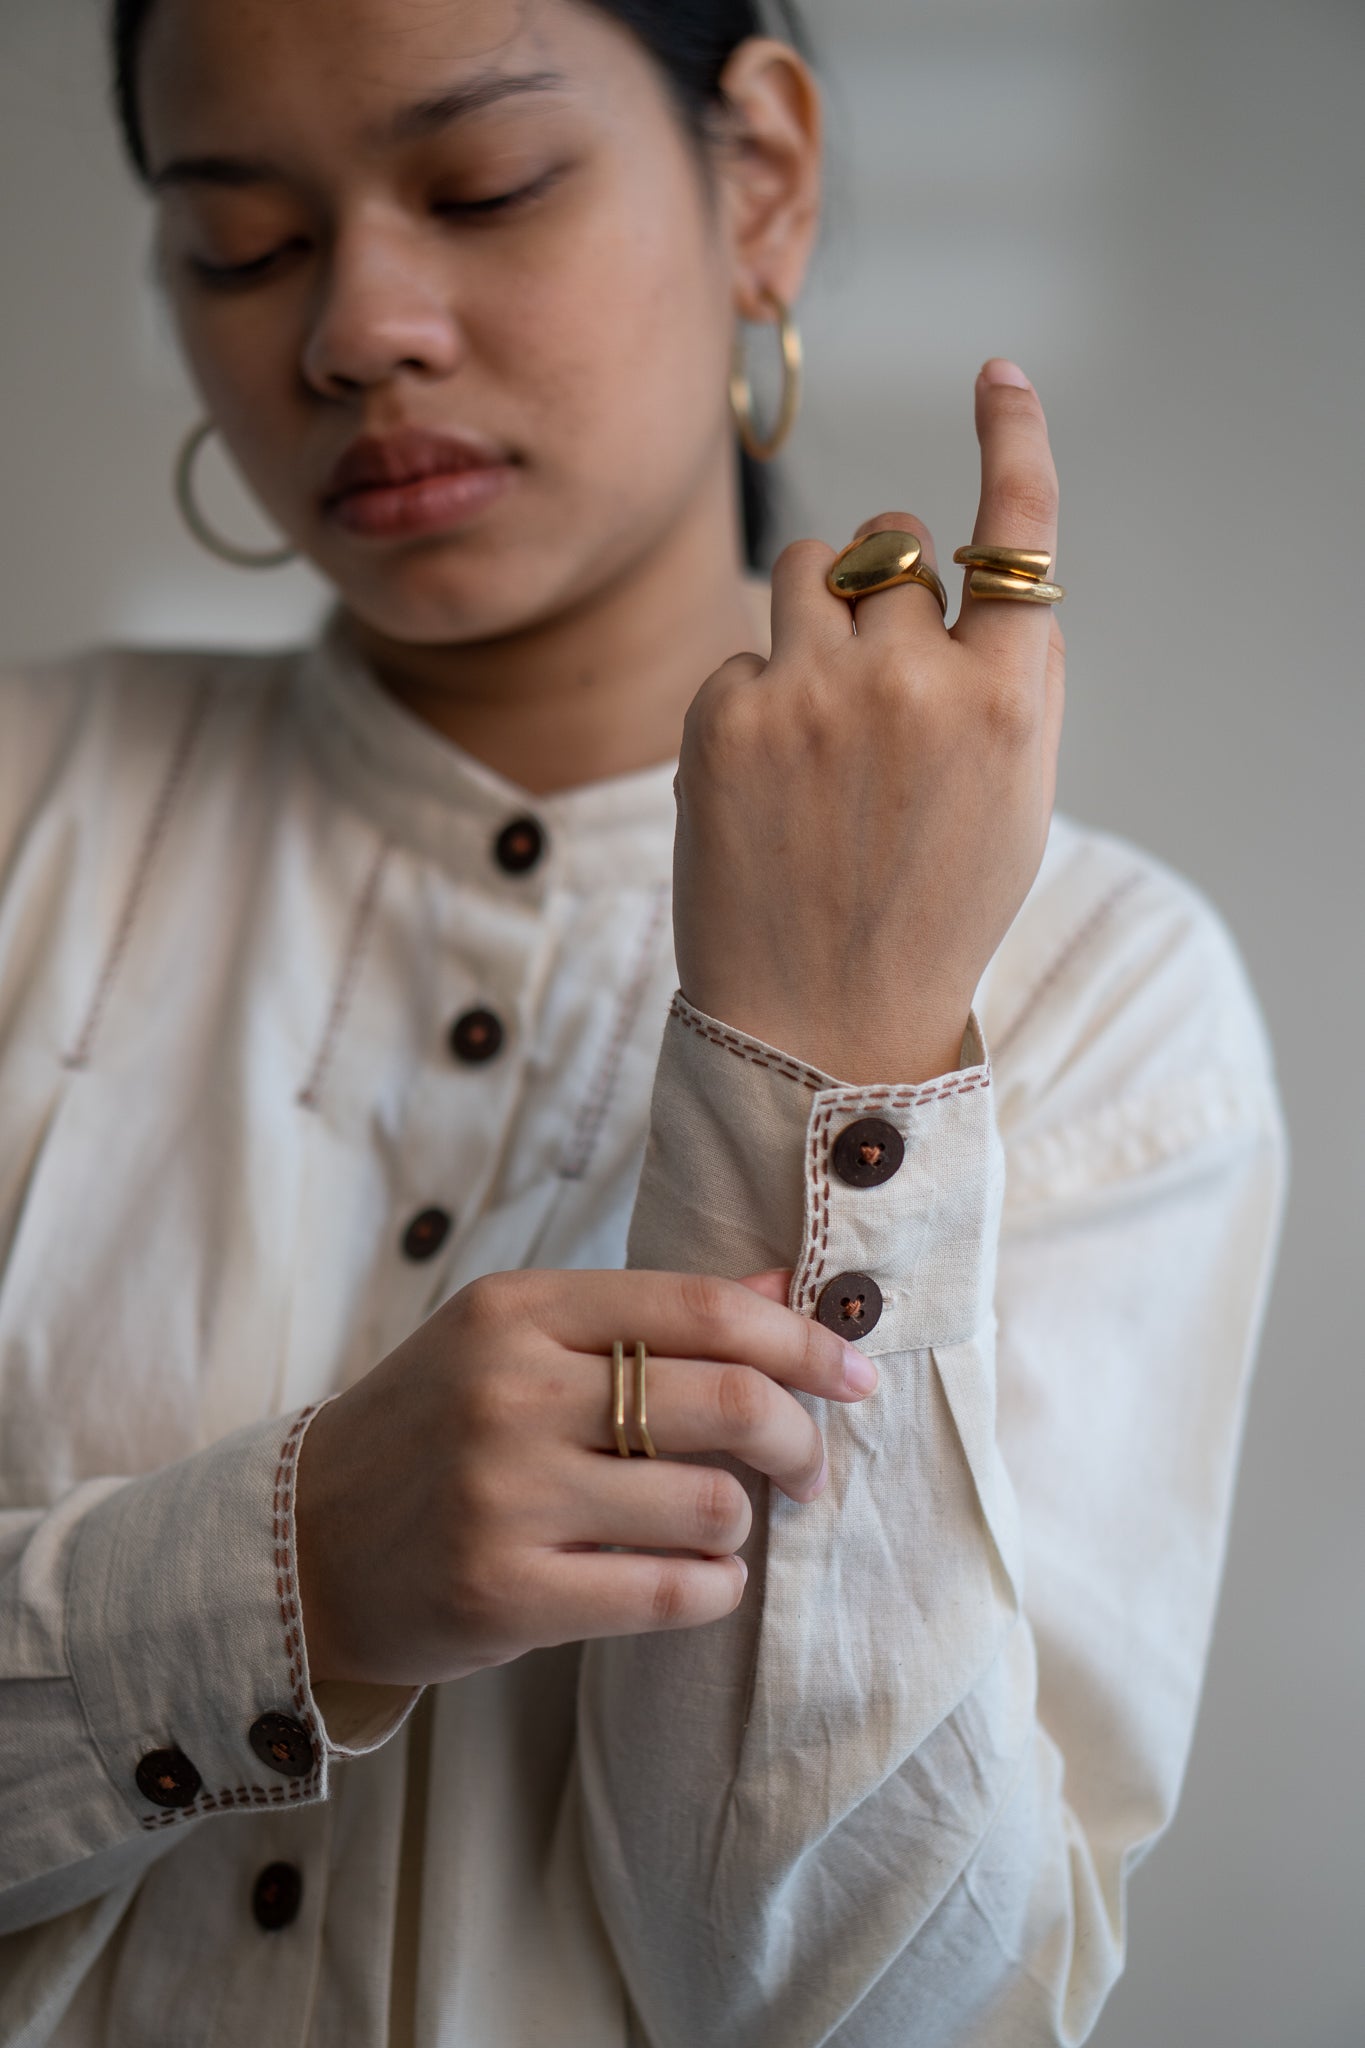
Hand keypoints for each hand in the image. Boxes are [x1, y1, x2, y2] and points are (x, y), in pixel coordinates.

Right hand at [293, 1266, 876, 1687]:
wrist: (302, 1546)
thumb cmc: (434, 1430)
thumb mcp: (518, 1341)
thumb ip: (649, 1312)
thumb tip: (782, 1280)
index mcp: (518, 1311)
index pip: (703, 1309)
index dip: (800, 1341)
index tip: (853, 1371)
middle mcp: (510, 1393)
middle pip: (726, 1402)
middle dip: (798, 1437)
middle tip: (809, 1466)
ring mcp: (504, 1497)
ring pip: (713, 1506)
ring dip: (741, 1520)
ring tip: (712, 1523)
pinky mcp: (505, 1595)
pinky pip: (674, 1594)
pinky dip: (713, 1588)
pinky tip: (695, 1577)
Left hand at [674, 359, 1065, 1083]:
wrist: (822, 1023)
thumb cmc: (928, 911)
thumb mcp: (1008, 799)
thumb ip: (996, 681)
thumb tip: (949, 578)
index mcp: (1011, 703)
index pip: (1018, 536)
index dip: (1012, 441)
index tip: (998, 376)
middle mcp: (919, 680)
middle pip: (889, 541)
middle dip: (880, 578)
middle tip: (871, 666)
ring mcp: (815, 695)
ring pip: (804, 567)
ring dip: (811, 610)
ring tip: (814, 717)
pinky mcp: (726, 718)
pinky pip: (740, 656)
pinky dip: (751, 703)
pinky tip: (762, 788)